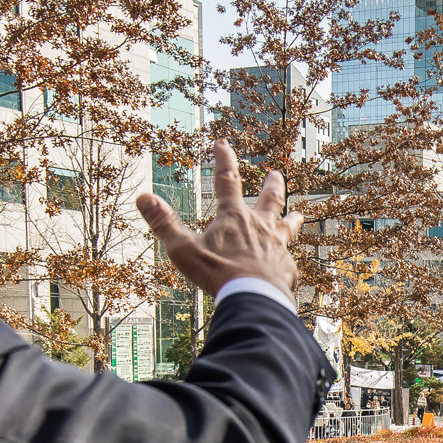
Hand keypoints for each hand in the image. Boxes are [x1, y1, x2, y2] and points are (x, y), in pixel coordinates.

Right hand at [137, 139, 299, 296]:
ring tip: (298, 214)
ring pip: (287, 227)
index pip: (227, 180)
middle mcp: (259, 226)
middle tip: (275, 174)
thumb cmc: (218, 273)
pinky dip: (286, 262)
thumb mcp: (183, 248)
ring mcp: (277, 246)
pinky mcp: (286, 269)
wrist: (254, 298)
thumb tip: (144, 198)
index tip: (222, 144)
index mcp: (234, 217)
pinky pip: (287, 262)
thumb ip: (164, 223)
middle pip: (269, 199)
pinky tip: (287, 266)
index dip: (224, 160)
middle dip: (271, 184)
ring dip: (292, 219)